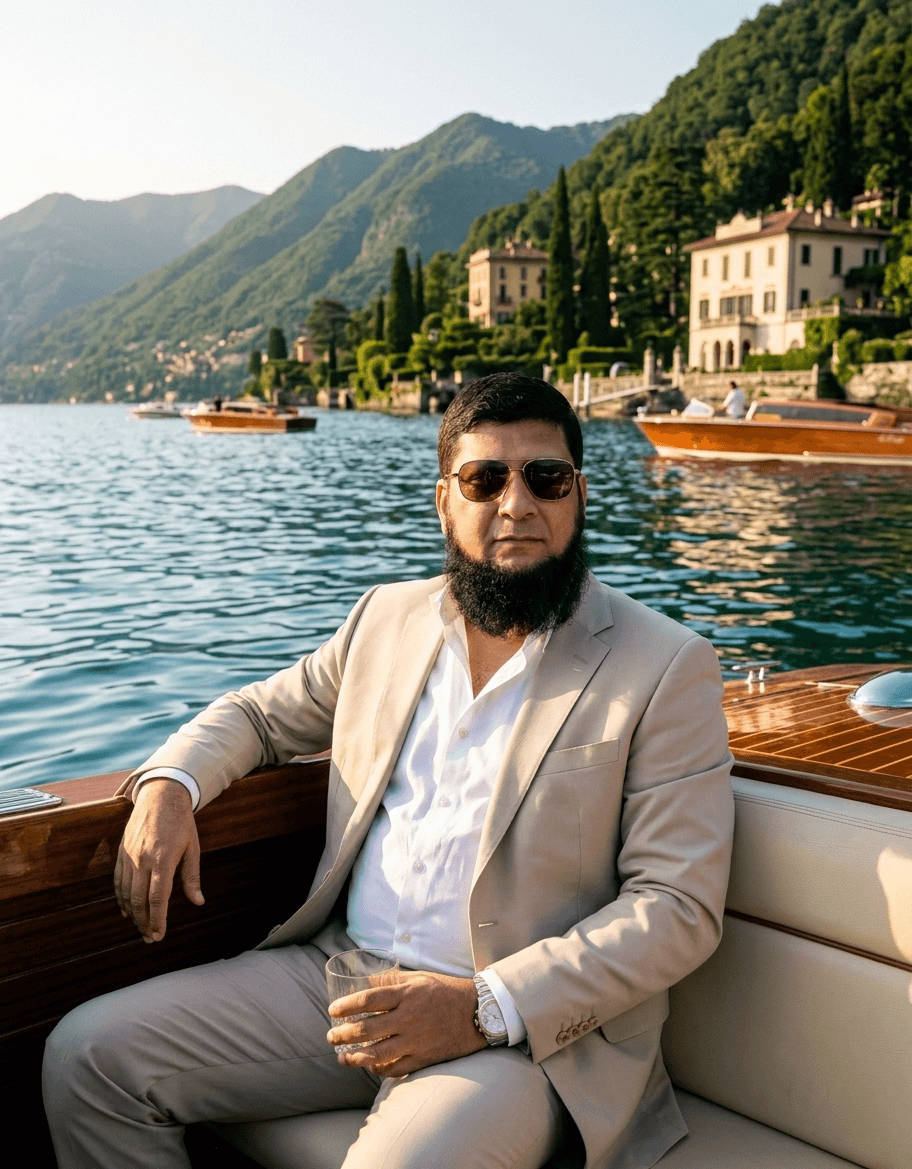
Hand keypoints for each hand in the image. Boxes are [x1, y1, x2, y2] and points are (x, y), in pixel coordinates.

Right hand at [114, 779, 203, 942]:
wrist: (161, 795)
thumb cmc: (181, 822)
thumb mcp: (192, 847)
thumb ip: (191, 876)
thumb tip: (198, 902)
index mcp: (163, 859)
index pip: (158, 898)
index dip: (158, 920)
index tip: (159, 936)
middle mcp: (143, 859)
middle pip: (139, 900)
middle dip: (144, 922)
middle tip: (150, 938)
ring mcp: (129, 855)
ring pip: (126, 893)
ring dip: (132, 913)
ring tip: (140, 927)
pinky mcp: (121, 851)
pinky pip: (118, 880)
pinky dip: (121, 898)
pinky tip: (126, 909)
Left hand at [326, 971, 486, 1076]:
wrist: (477, 1012)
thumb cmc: (446, 991)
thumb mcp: (420, 978)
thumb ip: (393, 980)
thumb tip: (366, 980)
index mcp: (407, 994)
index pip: (368, 1000)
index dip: (346, 1006)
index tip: (333, 1011)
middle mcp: (409, 1018)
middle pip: (367, 1029)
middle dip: (343, 1035)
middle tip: (331, 1036)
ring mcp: (416, 1041)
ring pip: (377, 1054)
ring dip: (355, 1057)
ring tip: (342, 1057)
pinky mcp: (424, 1058)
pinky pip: (396, 1069)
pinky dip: (379, 1070)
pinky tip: (370, 1067)